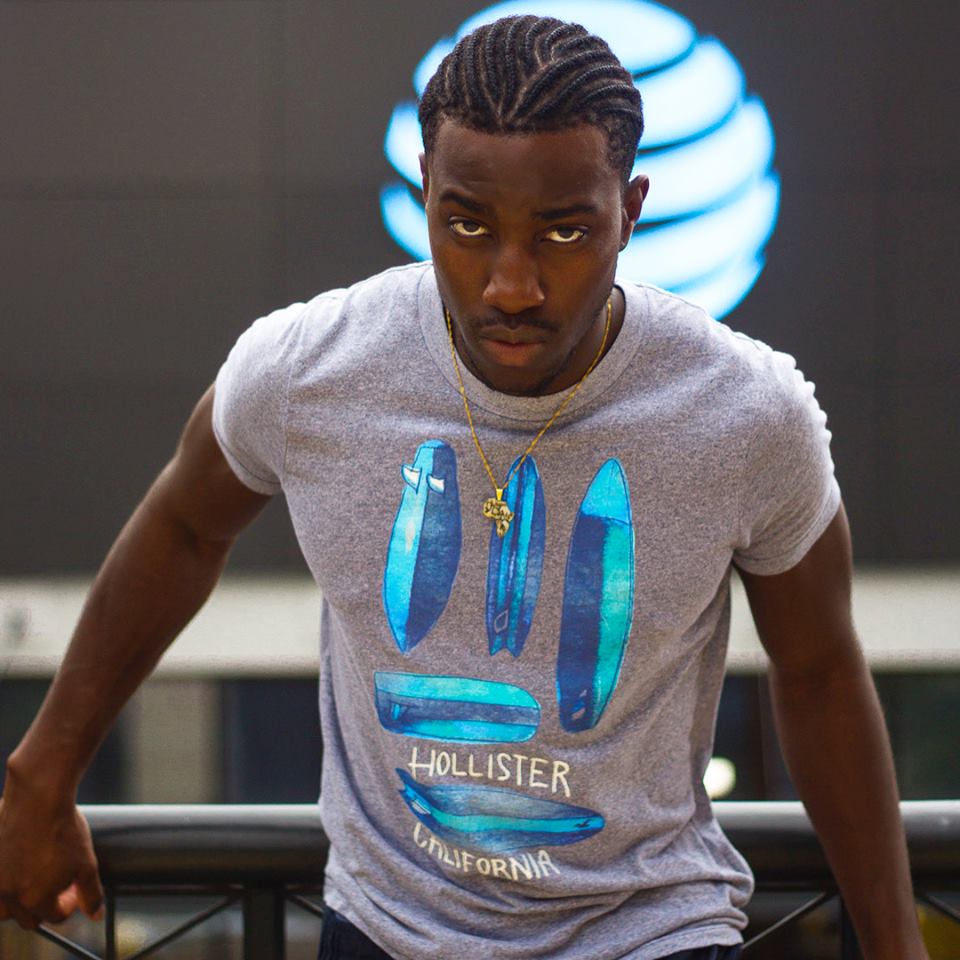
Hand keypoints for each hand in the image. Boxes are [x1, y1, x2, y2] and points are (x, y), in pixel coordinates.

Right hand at [0, 789, 103, 929]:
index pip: (55, 917)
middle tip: (58, 887)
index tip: (75, 890)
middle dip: (46, 907)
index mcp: (35, 900)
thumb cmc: (63, 829)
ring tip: (35, 883)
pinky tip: (21, 866)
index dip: (70, 905)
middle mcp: (9, 896)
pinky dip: (6, 885)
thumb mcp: (86, 863)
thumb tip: (96, 915)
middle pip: (28, 918)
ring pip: (4, 909)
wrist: (38, 799)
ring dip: (19, 904)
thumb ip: (90, 893)